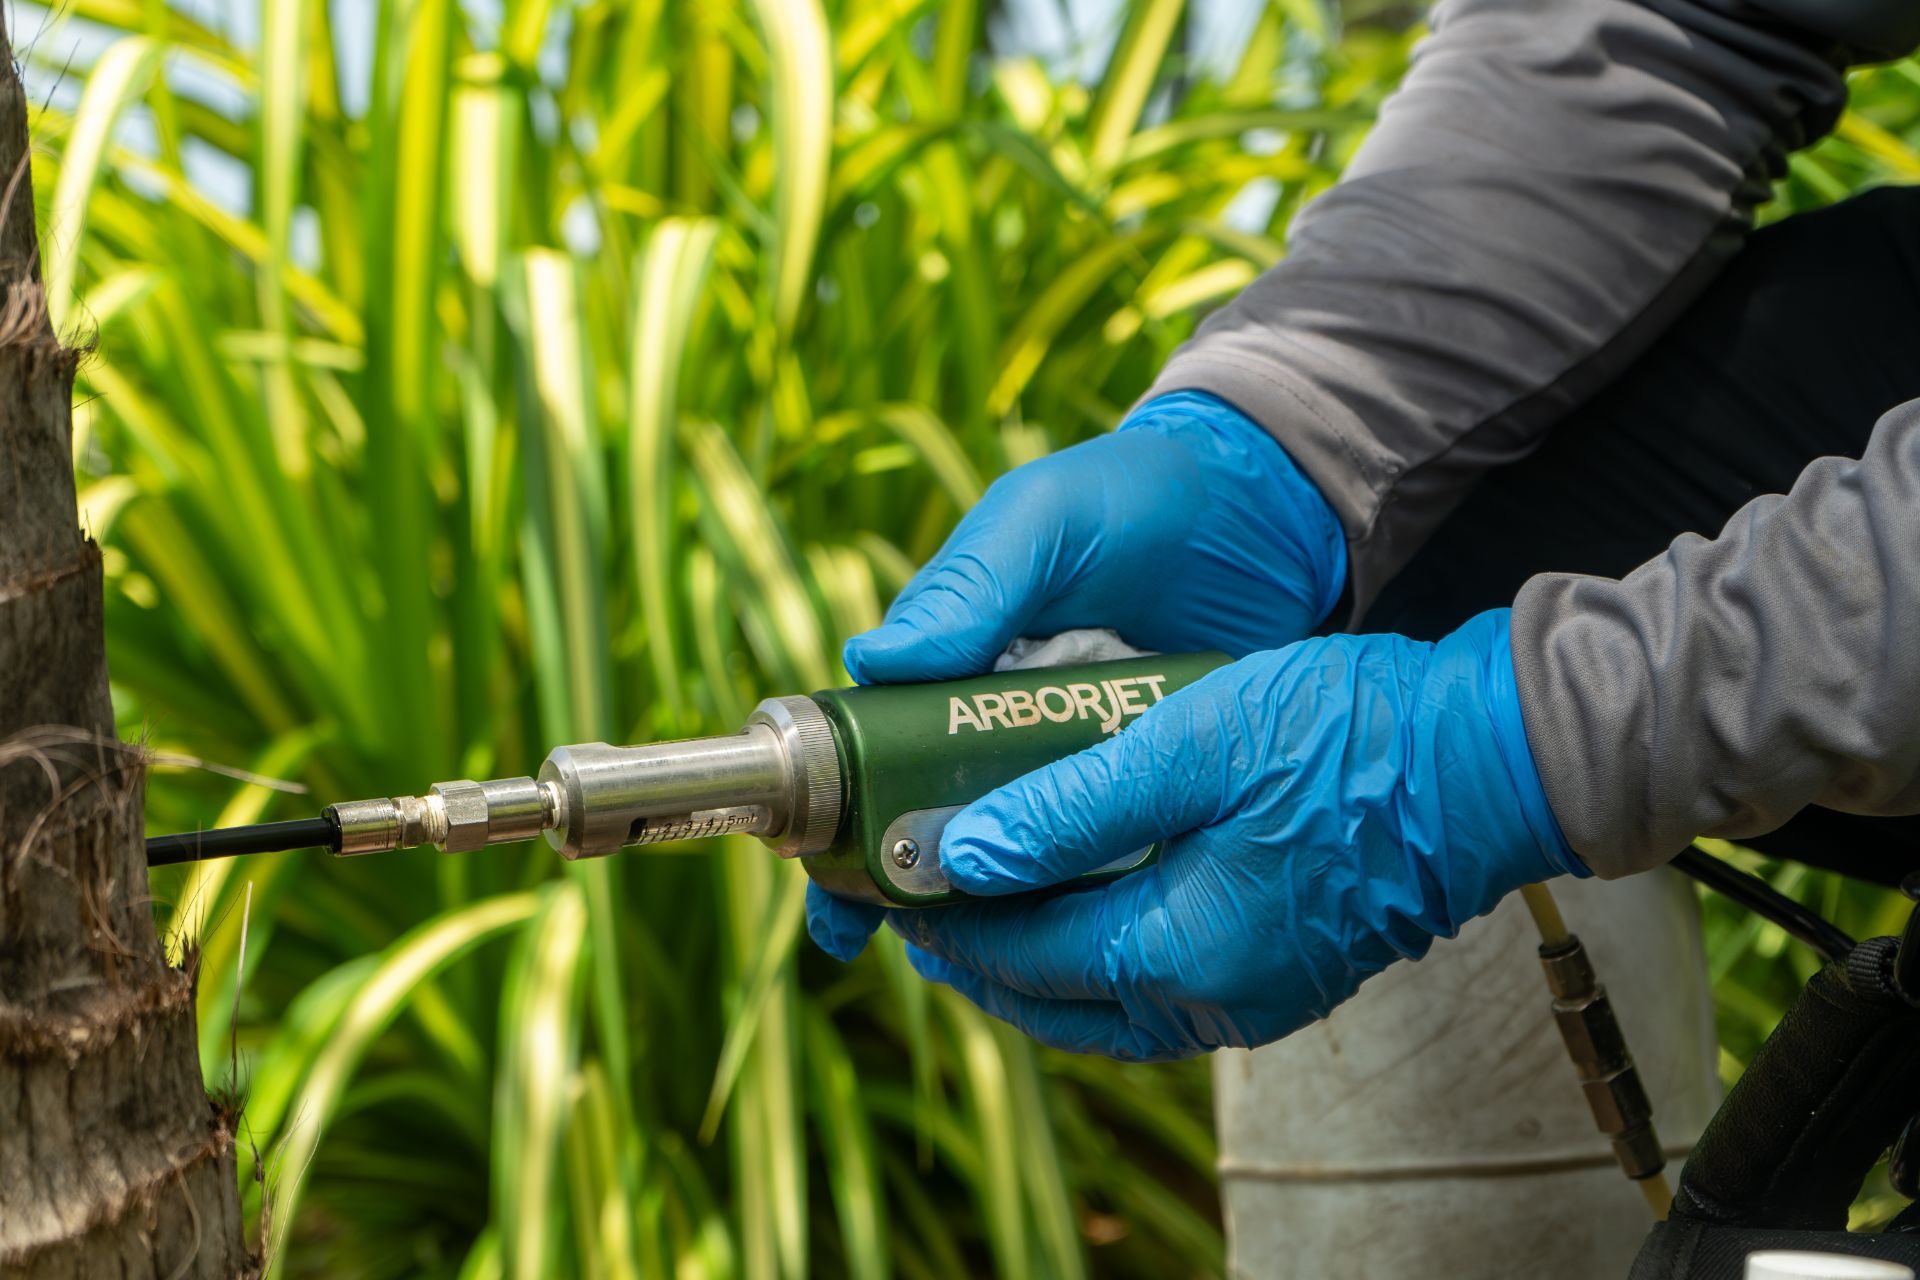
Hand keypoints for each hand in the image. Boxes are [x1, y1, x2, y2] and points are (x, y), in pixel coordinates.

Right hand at [809, 391, 1346, 960]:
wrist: (1275, 508)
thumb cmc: (1140, 497)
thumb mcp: (1047, 520)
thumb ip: (975, 583)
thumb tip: (873, 661)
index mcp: (952, 659)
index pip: (873, 751)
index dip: (843, 825)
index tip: (832, 895)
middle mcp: (1000, 718)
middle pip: (934, 817)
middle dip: (900, 890)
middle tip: (882, 946)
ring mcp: (1075, 756)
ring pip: (1013, 846)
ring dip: (984, 905)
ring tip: (967, 965)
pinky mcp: (1146, 780)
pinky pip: (1100, 848)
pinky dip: (1077, 893)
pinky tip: (1068, 945)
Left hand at [885, 610, 1586, 1060]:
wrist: (1496, 759)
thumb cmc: (1349, 734)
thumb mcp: (1191, 747)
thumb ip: (1068, 808)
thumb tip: (958, 855)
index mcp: (1180, 950)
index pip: (1021, 953)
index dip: (948, 918)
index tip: (891, 880)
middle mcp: (1215, 999)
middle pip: (1057, 999)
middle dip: (981, 958)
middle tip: (924, 903)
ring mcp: (1261, 996)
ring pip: (1110, 1004)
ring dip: (1041, 964)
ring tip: (991, 905)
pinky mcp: (1292, 974)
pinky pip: (1166, 991)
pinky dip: (1106, 959)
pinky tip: (1092, 907)